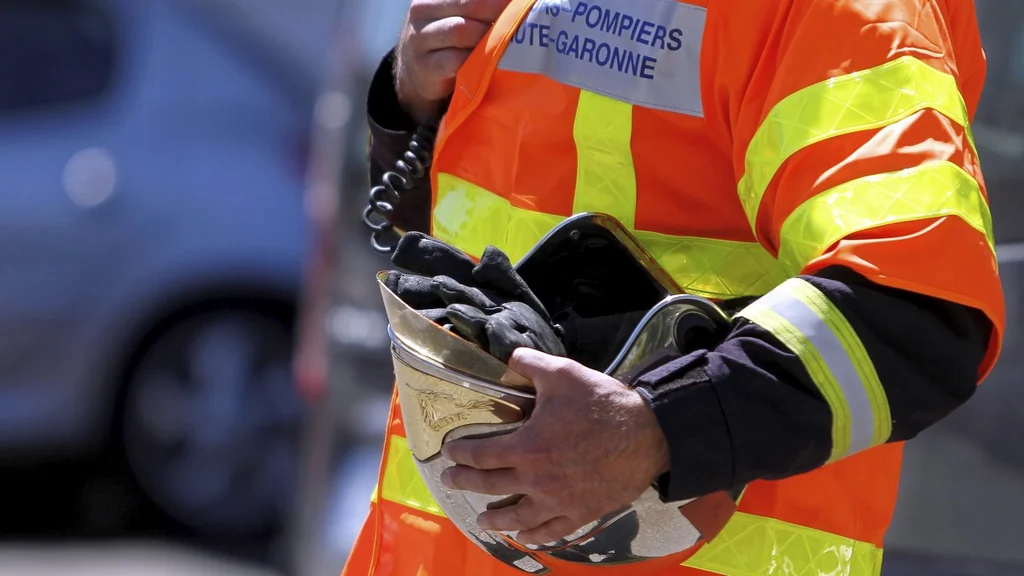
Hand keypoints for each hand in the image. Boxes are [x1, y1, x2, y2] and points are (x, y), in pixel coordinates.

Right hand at [395, 0, 511, 121]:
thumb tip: (515, 4)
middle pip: (470, 3)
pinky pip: (455, 60)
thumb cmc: (446, 41)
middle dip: (499, 11)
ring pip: (461, 30)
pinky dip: (476, 61)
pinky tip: (489, 63)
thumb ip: (476, 7)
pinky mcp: (424, 67)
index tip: (516, 2)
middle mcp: (422, 9)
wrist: (415, 74)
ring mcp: (420, 38)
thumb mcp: (456, 15)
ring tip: (508, 42)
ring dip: (488, 37)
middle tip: (523, 19)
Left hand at [440, 348, 670, 545]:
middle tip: (451, 481)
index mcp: (527, 446)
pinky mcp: (581, 512)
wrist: (647, 434)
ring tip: (481, 519)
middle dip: (466, 483)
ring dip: (494, 518)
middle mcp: (536, 479)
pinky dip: (533, 536)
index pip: (481, 454)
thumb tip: (510, 358)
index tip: (450, 452)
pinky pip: (551, 531)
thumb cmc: (602, 402)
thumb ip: (530, 364)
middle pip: (490, 485)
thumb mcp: (562, 373)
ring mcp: (558, 501)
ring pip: (517, 517)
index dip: (461, 454)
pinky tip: (524, 536)